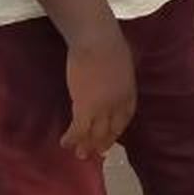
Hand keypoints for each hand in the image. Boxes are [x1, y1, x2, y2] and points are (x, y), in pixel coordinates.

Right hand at [60, 24, 136, 158]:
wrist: (98, 40)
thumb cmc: (110, 42)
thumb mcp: (123, 62)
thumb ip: (119, 76)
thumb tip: (114, 77)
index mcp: (129, 92)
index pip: (124, 118)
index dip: (117, 130)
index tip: (110, 137)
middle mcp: (118, 105)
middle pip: (111, 129)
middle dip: (103, 143)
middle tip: (96, 153)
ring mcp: (102, 108)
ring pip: (94, 133)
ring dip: (86, 145)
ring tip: (80, 154)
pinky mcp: (85, 106)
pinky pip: (78, 128)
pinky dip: (72, 137)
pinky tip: (65, 142)